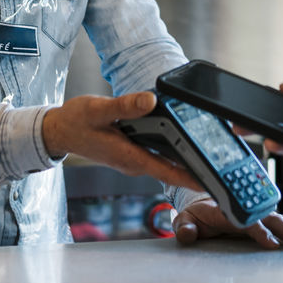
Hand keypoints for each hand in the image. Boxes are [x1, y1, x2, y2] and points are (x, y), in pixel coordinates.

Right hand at [41, 92, 200, 190]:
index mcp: (129, 156)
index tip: (211, 182)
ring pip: (165, 163)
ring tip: (212, 157)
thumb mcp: (99, 109)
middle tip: (222, 169)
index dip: (191, 177)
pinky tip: (185, 142)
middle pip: (172, 170)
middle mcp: (134, 162)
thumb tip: (151, 101)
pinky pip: (157, 155)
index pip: (168, 171)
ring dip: (186, 162)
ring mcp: (133, 159)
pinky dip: (173, 151)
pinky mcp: (132, 152)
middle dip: (196, 171)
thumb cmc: (76, 122)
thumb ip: (125, 106)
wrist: (59, 130)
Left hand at [173, 198, 282, 249]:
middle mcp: (249, 209)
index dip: (260, 231)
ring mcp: (260, 212)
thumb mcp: (185, 219)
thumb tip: (187, 234)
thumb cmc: (197, 215)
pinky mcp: (268, 217)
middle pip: (272, 219)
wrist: (204, 203)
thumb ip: (185, 227)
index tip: (272, 243)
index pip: (247, 220)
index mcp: (230, 210)